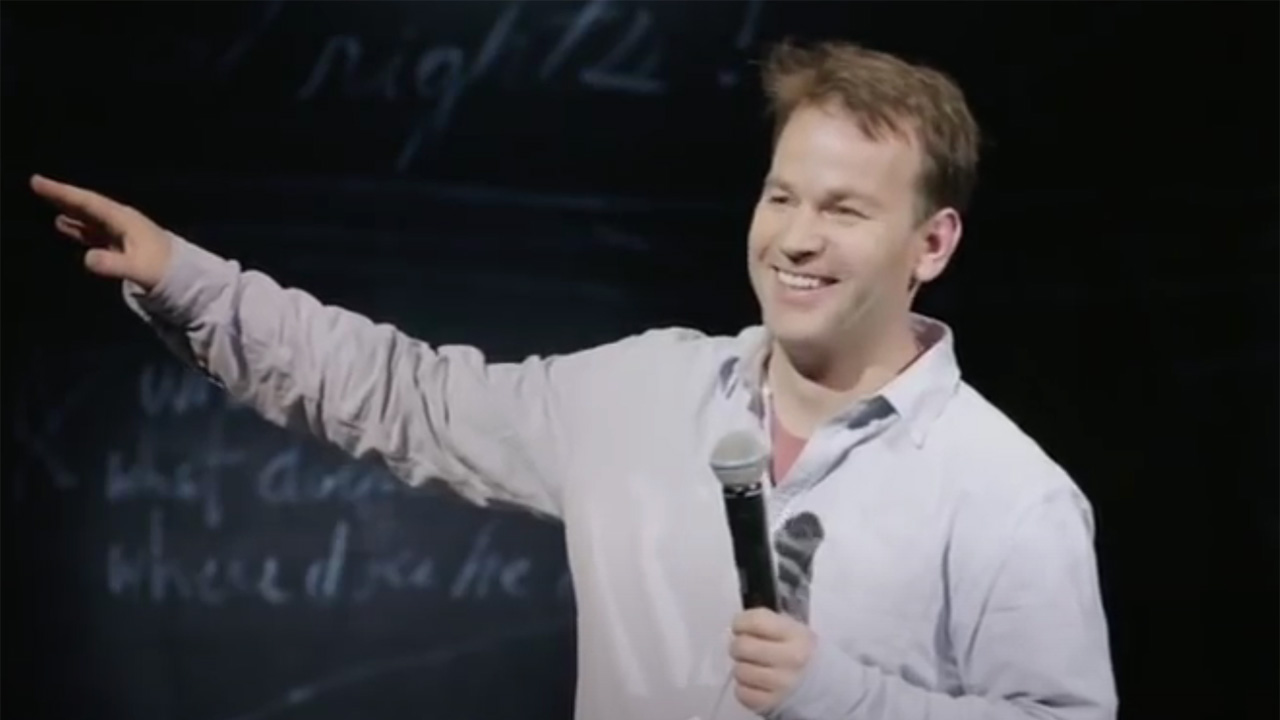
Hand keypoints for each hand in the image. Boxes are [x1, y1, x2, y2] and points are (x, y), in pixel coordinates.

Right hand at [30, 174, 172, 289]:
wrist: (185, 280)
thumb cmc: (163, 272)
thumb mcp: (137, 269)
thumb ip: (113, 264)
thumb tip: (88, 258)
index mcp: (124, 220)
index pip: (88, 203)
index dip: (63, 193)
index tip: (39, 182)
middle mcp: (123, 222)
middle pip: (87, 205)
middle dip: (62, 196)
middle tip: (37, 184)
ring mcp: (123, 233)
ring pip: (90, 217)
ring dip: (70, 210)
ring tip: (49, 202)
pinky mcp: (124, 245)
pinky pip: (95, 231)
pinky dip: (79, 227)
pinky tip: (66, 225)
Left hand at [729, 607, 814, 713]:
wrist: (825, 687)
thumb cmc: (803, 653)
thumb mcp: (794, 631)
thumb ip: (767, 624)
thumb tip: (737, 625)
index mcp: (797, 635)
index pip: (756, 621)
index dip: (740, 622)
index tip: (740, 627)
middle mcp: (791, 659)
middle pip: (742, 646)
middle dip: (738, 646)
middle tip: (745, 650)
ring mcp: (782, 684)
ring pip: (739, 671)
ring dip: (742, 668)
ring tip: (753, 667)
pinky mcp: (772, 704)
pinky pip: (742, 693)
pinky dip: (744, 688)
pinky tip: (755, 684)